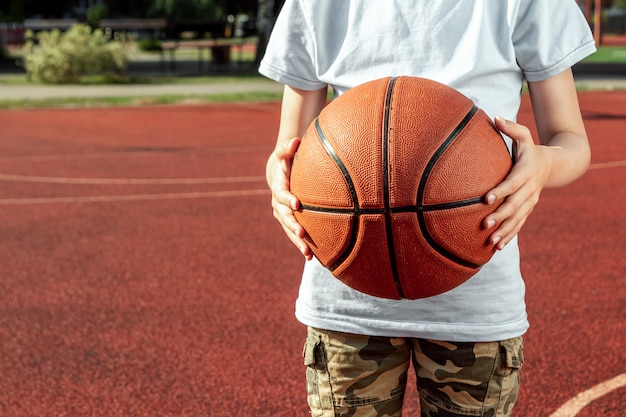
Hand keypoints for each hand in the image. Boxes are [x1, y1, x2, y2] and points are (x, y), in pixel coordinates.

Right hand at [266, 136, 312, 259]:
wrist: (278, 174)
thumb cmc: (286, 161)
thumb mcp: (284, 153)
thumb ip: (287, 148)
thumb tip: (295, 140)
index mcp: (278, 187)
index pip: (281, 193)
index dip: (288, 198)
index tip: (298, 203)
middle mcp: (278, 204)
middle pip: (284, 217)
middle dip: (293, 226)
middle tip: (302, 234)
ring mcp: (282, 215)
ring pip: (289, 230)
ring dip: (297, 242)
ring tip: (308, 254)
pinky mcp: (289, 222)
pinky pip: (294, 235)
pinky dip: (302, 246)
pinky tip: (313, 258)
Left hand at [483, 117, 551, 249]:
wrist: (554, 166)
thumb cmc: (531, 149)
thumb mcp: (524, 136)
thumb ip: (511, 128)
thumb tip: (495, 117)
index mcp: (525, 172)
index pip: (512, 183)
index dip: (500, 191)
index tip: (486, 199)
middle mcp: (529, 190)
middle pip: (514, 205)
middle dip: (500, 216)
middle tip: (485, 224)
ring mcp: (529, 202)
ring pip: (517, 219)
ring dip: (504, 231)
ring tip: (491, 241)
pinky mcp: (528, 209)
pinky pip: (519, 225)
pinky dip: (509, 236)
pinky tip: (497, 247)